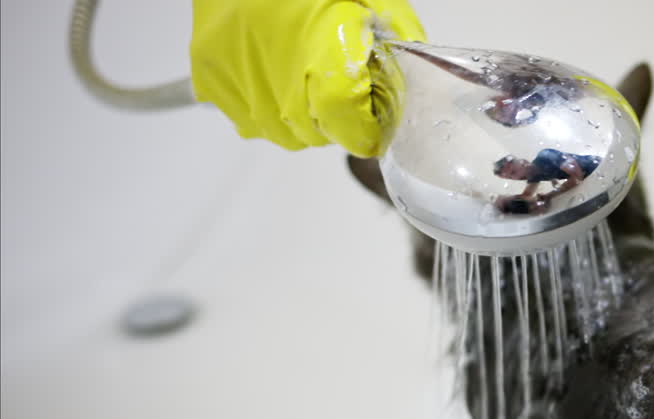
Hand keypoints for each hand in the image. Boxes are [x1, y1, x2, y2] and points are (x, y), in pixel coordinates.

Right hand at [190, 0, 424, 157]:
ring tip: (301, 68)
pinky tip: (273, 68)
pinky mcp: (209, 79)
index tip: (373, 119)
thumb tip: (410, 90)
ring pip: (284, 132)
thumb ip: (395, 51)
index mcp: (325, 57)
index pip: (352, 131)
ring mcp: (239, 83)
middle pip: (319, 136)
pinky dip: (267, 102)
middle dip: (336, 117)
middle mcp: (279, 81)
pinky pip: (249, 118)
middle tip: (334, 78)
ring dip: (300, 113)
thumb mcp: (373, 2)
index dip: (367, 128)